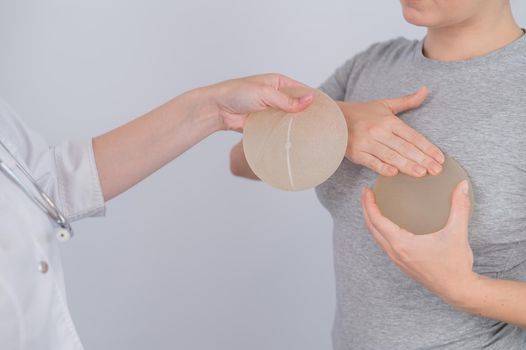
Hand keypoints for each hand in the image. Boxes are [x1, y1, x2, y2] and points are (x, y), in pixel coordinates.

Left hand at [205, 74, 313, 131]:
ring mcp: (271, 110)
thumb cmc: (237, 93)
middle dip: (306, 115)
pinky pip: (278, 128)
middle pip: (297, 106)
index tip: (326, 111)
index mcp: (279, 82)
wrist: (217, 109)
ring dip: (295, 126)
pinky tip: (294, 140)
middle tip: (321, 126)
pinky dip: (284, 133)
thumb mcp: (265, 93)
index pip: (302, 90)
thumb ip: (287, 100)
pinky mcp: (264, 123)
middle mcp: (276, 95)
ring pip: (288, 119)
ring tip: (311, 135)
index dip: (313, 99)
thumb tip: (310, 100)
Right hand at [339, 87, 444, 176]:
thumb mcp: (384, 104)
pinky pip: (371, 161)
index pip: (413, 136)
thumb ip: (406, 101)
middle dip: (422, 159)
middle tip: (436, 170)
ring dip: (407, 165)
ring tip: (421, 174)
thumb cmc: (361, 113)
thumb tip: (425, 90)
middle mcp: (379, 131)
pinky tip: (394, 173)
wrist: (333, 118)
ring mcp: (366, 142)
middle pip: (404, 147)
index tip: (439, 157)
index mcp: (388, 120)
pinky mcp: (356, 153)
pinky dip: (382, 167)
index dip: (427, 147)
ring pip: (391, 156)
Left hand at [361, 180, 478, 304]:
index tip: (366, 190)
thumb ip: (460, 207)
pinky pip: (385, 245)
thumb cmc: (455, 264)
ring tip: (373, 207)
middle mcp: (395, 252)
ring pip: (377, 238)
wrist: (458, 290)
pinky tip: (389, 225)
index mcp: (402, 244)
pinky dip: (381, 232)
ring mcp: (398, 260)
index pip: (377, 221)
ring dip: (372, 221)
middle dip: (366, 210)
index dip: (369, 204)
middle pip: (372, 228)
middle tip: (366, 194)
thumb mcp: (457, 232)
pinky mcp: (403, 264)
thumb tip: (462, 185)